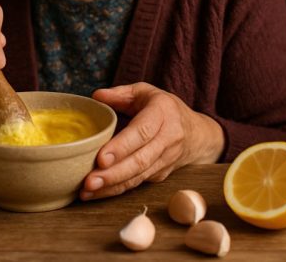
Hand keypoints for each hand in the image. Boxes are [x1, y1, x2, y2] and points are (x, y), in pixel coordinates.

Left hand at [80, 83, 223, 199]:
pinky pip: (137, 183)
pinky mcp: (161, 175)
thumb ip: (120, 94)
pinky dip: (116, 190)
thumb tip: (96, 96)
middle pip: (140, 160)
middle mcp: (168, 138)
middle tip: (88, 181)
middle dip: (113, 173)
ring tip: (87, 191)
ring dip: (112, 186)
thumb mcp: (145, 92)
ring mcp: (166, 159)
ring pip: (138, 176)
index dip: (122, 146)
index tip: (101, 158)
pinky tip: (96, 193)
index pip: (142, 132)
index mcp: (162, 113)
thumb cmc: (165, 109)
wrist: (197, 134)